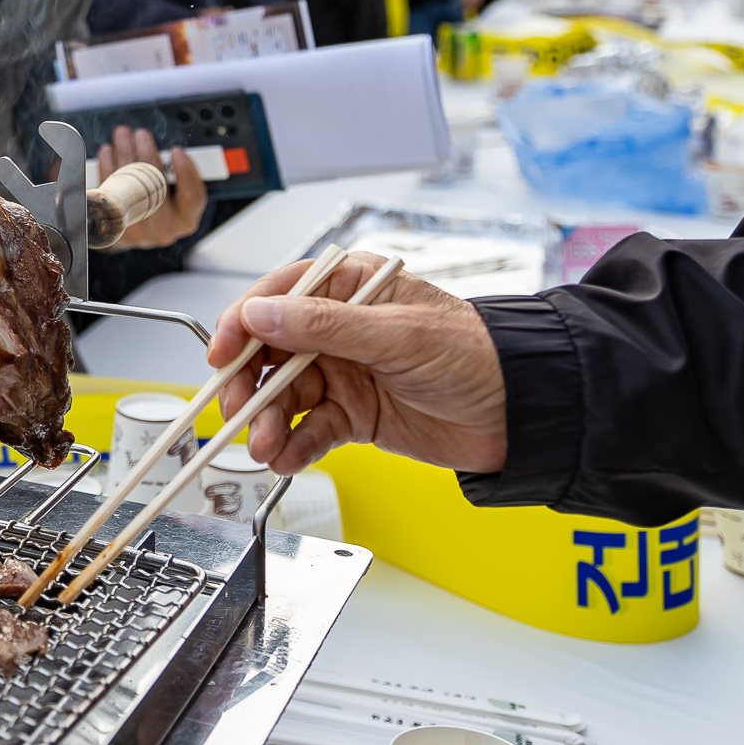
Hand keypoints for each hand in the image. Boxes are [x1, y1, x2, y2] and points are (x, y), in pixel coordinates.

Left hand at [97, 127, 204, 248]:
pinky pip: (110, 192)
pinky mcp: (115, 227)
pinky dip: (107, 168)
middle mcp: (164, 228)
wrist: (136, 230)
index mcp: (185, 219)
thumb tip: (162, 147)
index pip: (192, 197)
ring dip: (124, 154)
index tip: (177, 151)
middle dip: (147, 155)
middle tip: (141, 135)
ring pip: (130, 186)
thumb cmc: (160, 207)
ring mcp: (138, 230)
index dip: (186, 172)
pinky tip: (108, 153)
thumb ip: (176, 175)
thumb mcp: (178, 196)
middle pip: (156, 186)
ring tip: (123, 136)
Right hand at [206, 252, 508, 475]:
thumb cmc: (476, 356)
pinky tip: (287, 457)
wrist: (522, 415)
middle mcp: (337, 328)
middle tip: (238, 411)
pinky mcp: (353, 414)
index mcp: (348, 287)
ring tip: (267, 446)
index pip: (276, 298)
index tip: (221, 355)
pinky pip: (310, 429)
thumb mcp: (398, 335)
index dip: (242, 325)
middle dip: (249, 384)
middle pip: (269, 351)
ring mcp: (343, 372)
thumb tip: (260, 315)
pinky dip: (294, 446)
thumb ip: (324, 326)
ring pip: (284, 395)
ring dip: (269, 421)